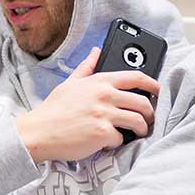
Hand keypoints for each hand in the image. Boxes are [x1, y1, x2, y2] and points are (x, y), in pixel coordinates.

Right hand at [15, 47, 160, 162]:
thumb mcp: (69, 84)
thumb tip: (96, 51)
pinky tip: (107, 142)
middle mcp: (104, 95)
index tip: (156, 91)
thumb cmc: (52, 110)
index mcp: (98, 82)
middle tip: (145, 120)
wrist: (38, 132)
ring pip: (138, 122)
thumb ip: (86, 68)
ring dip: (140, 130)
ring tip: (135, 134)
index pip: (135, 77)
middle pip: (143, 103)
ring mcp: (104, 114)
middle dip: (149, 114)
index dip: (152, 84)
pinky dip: (116, 143)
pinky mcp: (102, 133)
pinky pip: (121, 139)